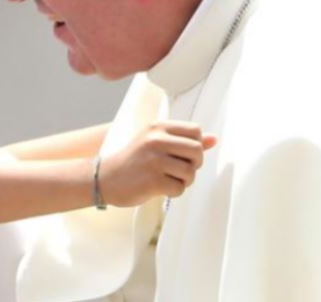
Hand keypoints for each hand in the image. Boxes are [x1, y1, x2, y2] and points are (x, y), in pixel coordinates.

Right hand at [98, 121, 215, 207]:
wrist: (106, 178)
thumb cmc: (135, 160)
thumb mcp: (156, 143)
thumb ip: (184, 140)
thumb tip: (214, 139)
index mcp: (158, 127)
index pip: (196, 130)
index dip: (195, 145)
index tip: (183, 154)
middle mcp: (156, 140)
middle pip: (197, 150)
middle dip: (194, 164)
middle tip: (179, 170)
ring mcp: (154, 160)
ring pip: (190, 172)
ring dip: (184, 180)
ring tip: (168, 179)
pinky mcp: (152, 180)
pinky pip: (180, 188)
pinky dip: (174, 192)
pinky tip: (160, 188)